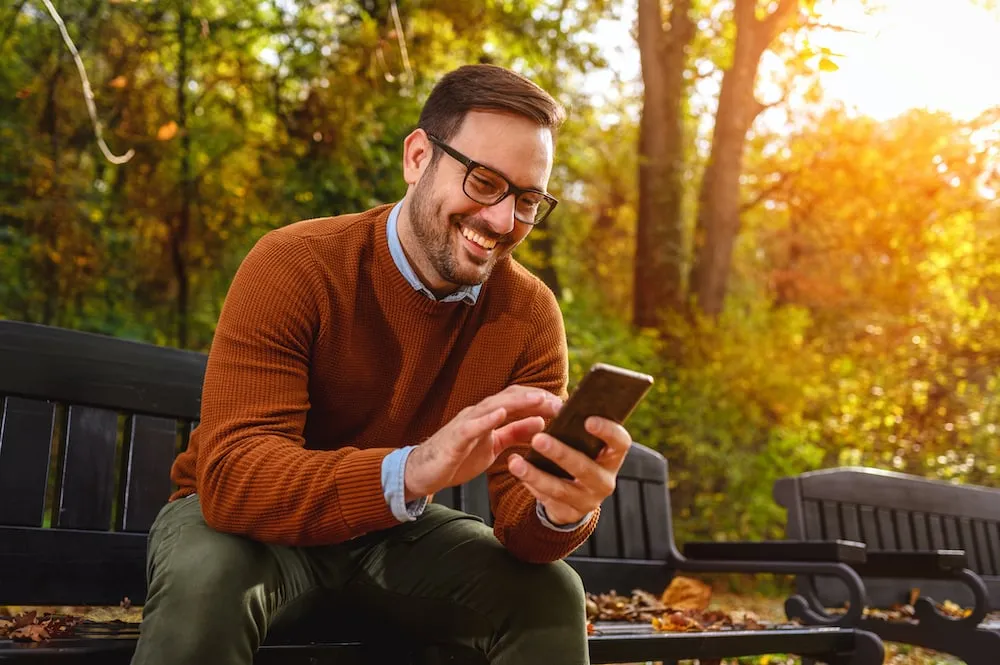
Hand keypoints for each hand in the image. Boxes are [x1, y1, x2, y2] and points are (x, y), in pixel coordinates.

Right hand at [404, 385, 561, 500]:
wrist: (424, 472)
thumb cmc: (458, 457)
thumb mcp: (494, 445)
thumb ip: (515, 432)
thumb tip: (540, 421)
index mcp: (490, 415)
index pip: (519, 400)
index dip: (542, 399)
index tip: (565, 404)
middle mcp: (479, 413)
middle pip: (511, 397)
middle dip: (536, 397)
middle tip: (561, 402)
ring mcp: (466, 423)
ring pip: (494, 406)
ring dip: (517, 401)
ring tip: (539, 398)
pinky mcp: (455, 438)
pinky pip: (471, 426)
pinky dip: (486, 418)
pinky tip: (501, 413)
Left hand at [507, 416, 631, 525]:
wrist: (578, 495)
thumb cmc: (580, 455)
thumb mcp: (585, 444)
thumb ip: (578, 428)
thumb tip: (557, 403)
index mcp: (613, 457)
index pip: (620, 442)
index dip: (607, 431)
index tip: (588, 420)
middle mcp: (605, 481)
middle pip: (584, 468)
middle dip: (560, 453)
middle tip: (538, 439)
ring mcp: (588, 500)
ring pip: (560, 488)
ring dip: (536, 474)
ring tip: (515, 462)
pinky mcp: (569, 513)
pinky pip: (547, 499)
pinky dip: (530, 484)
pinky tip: (517, 472)